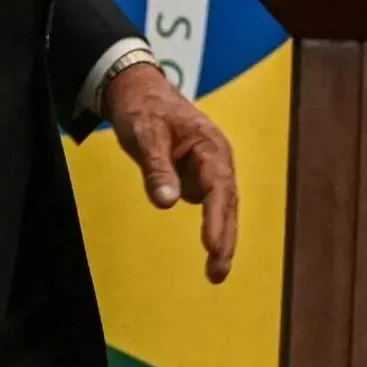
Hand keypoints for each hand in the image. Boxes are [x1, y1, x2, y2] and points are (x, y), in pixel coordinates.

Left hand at [104, 63, 237, 282]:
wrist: (139, 93)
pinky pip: (210, 207)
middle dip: (226, 239)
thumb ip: (157, 169)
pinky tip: (212, 254)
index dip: (216, 219)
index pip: (218, 187)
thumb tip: (166, 203)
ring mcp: (210, 170)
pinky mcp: (200, 179)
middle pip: (227, 203)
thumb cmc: (144, 110)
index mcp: (210, 145)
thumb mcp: (145, 135)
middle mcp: (217, 159)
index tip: (212, 247)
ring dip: (222, 239)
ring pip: (223, 209)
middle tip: (218, 273)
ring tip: (216, 273)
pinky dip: (214, 230)